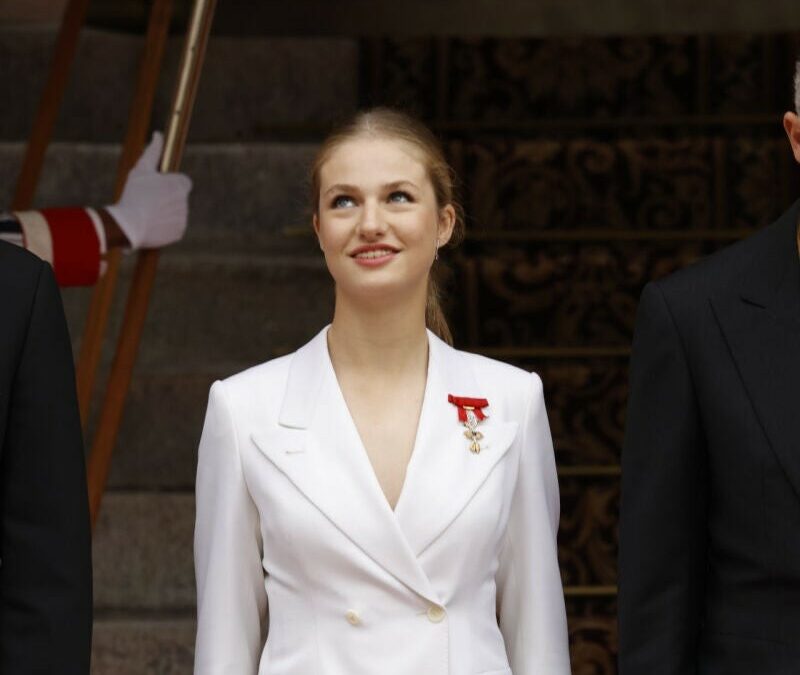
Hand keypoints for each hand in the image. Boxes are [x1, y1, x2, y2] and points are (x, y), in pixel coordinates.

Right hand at [106, 131, 192, 249]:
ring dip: (165, 212)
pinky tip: (151, 223)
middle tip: (148, 201)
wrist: (128, 225)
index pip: (183, 181)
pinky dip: (164, 226)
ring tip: (147, 212)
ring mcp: (183, 218)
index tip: (158, 187)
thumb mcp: (141, 169)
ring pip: (176, 212)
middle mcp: (185, 202)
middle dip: (167, 198)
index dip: (170, 183)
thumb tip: (158, 134)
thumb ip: (153, 151)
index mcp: (180, 186)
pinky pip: (174, 227)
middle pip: (178, 197)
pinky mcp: (179, 232)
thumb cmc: (134, 194)